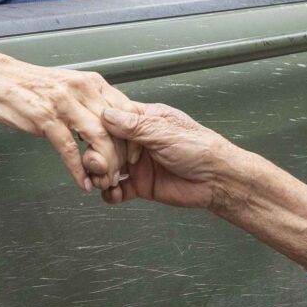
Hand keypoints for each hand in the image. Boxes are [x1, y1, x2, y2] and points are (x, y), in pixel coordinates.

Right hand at [0, 56, 134, 189]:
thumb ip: (89, 103)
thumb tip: (108, 124)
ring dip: (105, 165)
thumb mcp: (67, 88)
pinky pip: (69, 148)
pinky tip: (82, 181)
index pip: (127, 111)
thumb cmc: (26, 85)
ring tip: (104, 181)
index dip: (135, 137)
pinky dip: (79, 170)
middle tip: (121, 174)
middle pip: (118, 127)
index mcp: (91, 83)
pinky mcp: (45, 118)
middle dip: (124, 156)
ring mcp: (64, 103)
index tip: (136, 156)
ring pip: (99, 138)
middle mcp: (82, 90)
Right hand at [96, 100, 240, 209]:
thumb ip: (134, 126)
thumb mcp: (165, 132)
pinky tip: (112, 192)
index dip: (100, 126)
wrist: (217, 180)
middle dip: (98, 154)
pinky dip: (110, 192)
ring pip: (108, 167)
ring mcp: (139, 163)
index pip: (113, 119)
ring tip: (104, 179)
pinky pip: (118, 189)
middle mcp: (140, 141)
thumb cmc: (201, 149)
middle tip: (98, 163)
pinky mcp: (142, 184)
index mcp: (146, 120)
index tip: (90, 134)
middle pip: (106, 144)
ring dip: (101, 174)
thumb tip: (107, 114)